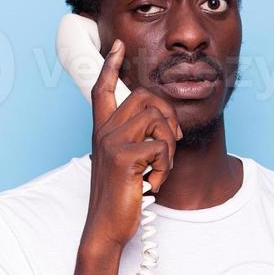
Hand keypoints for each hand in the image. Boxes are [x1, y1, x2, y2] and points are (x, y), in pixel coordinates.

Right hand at [81, 38, 182, 253]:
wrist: (105, 228)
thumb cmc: (118, 199)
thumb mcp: (123, 165)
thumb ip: (134, 141)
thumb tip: (162, 125)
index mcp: (102, 132)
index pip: (102, 90)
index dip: (110, 66)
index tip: (118, 46)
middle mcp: (104, 132)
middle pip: (145, 97)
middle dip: (169, 116)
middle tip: (172, 143)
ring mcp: (112, 143)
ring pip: (157, 120)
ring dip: (170, 147)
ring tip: (160, 170)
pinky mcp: (124, 158)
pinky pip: (161, 148)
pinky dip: (165, 168)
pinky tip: (154, 184)